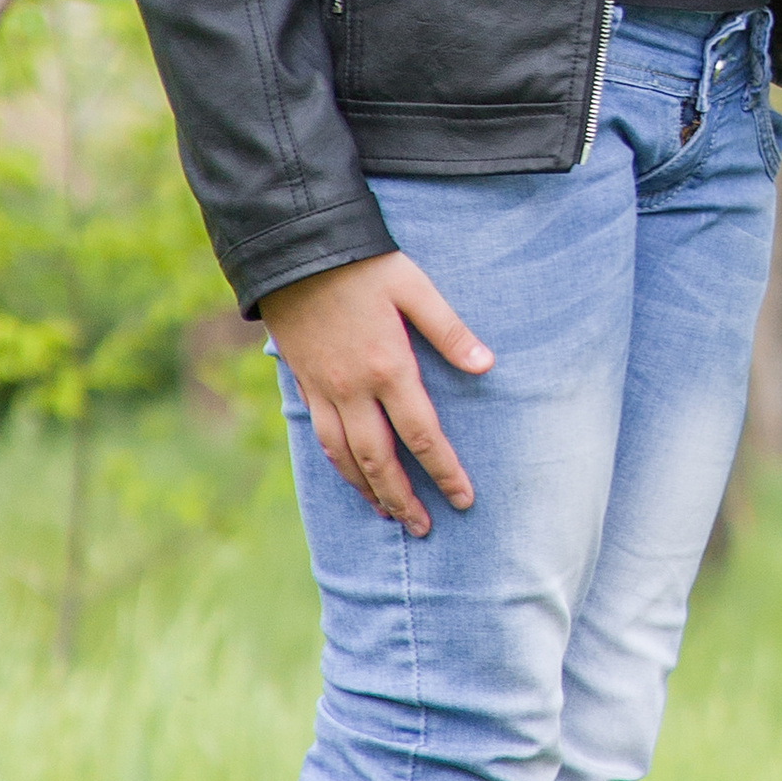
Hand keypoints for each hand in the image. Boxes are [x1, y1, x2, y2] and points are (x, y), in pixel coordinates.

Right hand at [261, 251, 490, 535]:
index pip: (422, 435)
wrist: (294, 252)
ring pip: (346, 457)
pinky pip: (321, 437)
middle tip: (425, 528)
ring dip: (369, 490)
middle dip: (404, 498)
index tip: (463, 499)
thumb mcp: (415, 287)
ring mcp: (324, 390)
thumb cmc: (363, 264)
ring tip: (389, 514)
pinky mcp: (304, 384)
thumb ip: (449, 330)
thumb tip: (486, 365)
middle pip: (381, 460)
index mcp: (389, 367)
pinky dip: (338, 466)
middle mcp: (353, 389)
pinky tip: (351, 475)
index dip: (444, 471)